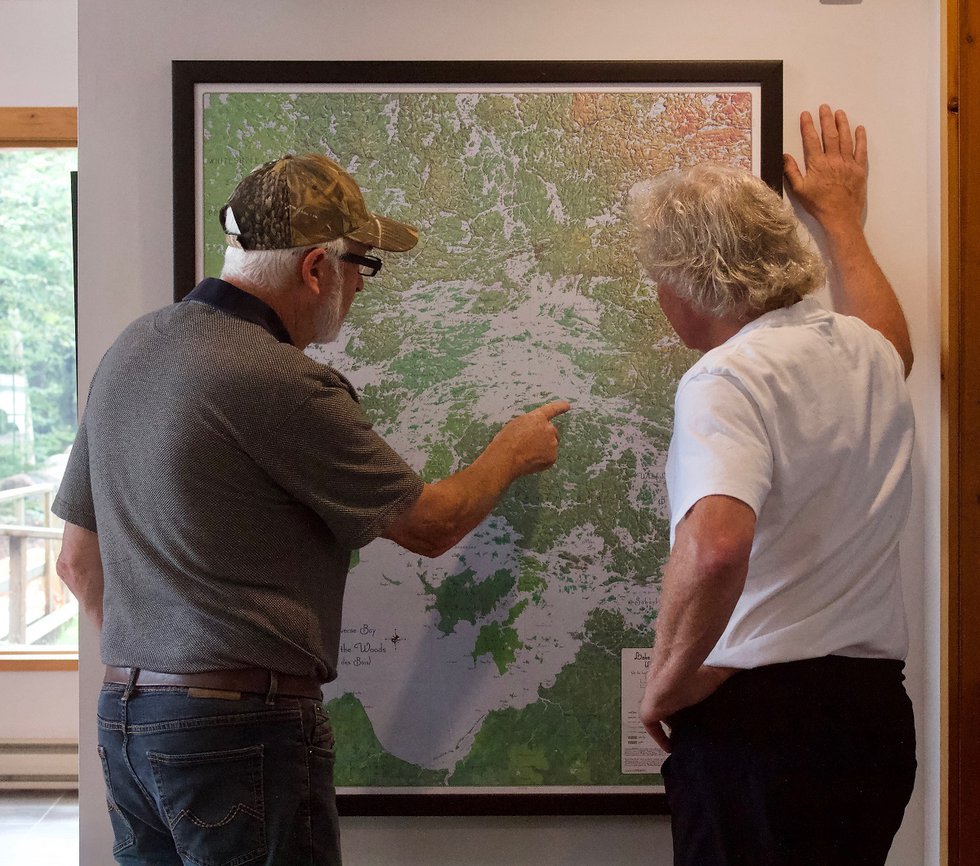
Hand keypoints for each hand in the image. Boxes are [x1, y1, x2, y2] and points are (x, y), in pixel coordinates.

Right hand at [491, 399, 570, 477]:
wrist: (506, 458)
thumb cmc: (506, 441)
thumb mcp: (516, 424)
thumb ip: (530, 425)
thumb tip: (534, 432)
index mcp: (538, 417)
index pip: (552, 409)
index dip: (560, 407)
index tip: (567, 405)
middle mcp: (548, 428)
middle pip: (552, 431)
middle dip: (545, 437)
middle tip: (530, 444)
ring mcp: (552, 443)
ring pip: (550, 445)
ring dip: (542, 448)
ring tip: (525, 453)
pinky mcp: (552, 457)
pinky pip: (549, 458)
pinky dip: (541, 460)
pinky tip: (529, 461)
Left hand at [640, 665, 736, 751]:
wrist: (675, 674)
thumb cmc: (695, 675)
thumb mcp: (717, 675)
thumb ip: (732, 670)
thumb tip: (752, 666)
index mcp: (679, 686)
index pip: (683, 700)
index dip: (690, 710)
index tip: (701, 722)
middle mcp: (666, 695)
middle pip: (674, 711)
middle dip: (682, 721)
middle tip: (695, 736)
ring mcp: (655, 703)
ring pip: (664, 719)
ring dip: (672, 729)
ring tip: (686, 744)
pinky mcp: (647, 714)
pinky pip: (653, 729)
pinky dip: (660, 738)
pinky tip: (670, 749)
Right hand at [783, 104, 866, 231]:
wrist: (840, 217)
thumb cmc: (818, 205)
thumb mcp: (799, 191)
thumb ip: (792, 172)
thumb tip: (785, 156)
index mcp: (817, 164)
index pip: (811, 140)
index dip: (808, 126)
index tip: (806, 115)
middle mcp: (833, 160)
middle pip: (830, 135)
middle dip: (826, 119)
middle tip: (824, 107)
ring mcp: (848, 163)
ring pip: (845, 139)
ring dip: (842, 124)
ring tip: (839, 113)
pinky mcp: (859, 169)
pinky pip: (861, 150)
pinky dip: (861, 138)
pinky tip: (859, 129)